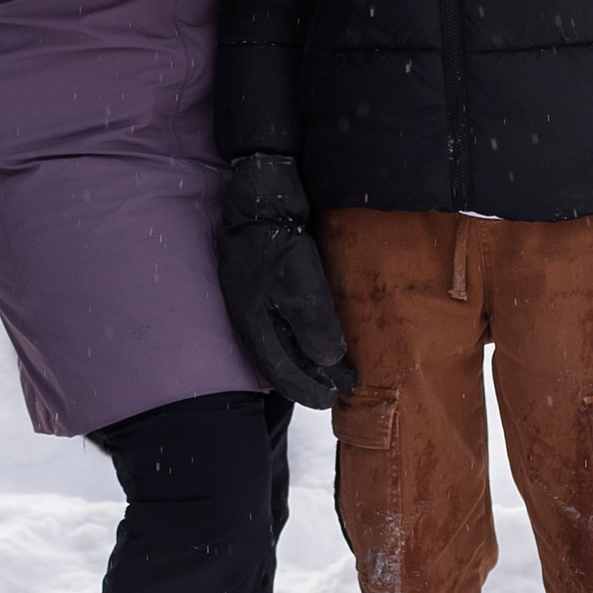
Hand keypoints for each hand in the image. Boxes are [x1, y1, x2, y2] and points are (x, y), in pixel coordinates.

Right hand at [217, 152, 353, 405]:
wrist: (261, 195)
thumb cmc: (278, 241)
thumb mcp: (301, 286)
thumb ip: (313, 327)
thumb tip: (327, 363)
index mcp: (254, 325)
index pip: (281, 372)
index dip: (309, 389)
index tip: (336, 397)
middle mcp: (250, 318)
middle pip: (279, 361)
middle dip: (309, 378)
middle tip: (342, 385)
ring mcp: (253, 299)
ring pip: (279, 344)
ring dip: (305, 359)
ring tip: (333, 367)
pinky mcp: (262, 282)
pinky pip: (281, 323)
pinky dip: (299, 337)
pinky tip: (313, 335)